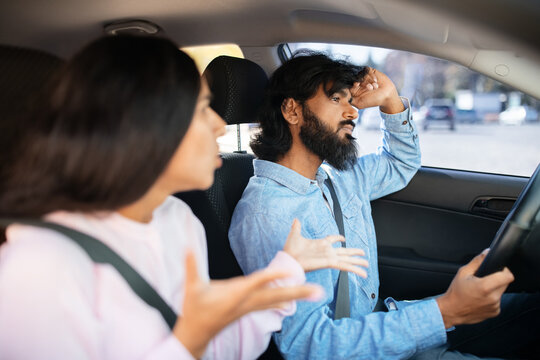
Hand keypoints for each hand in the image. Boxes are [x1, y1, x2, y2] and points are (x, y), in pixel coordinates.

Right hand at [174, 250, 322, 357]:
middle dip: (297, 293)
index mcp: (235, 294)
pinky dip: (283, 300)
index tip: (288, 269)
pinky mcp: (249, 309)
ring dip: (296, 296)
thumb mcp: (192, 287)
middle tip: (318, 291)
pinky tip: (292, 302)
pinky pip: (271, 304)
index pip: (257, 282)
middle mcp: (247, 302)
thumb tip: (187, 247)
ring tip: (315, 293)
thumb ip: (191, 266)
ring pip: (277, 300)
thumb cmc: (195, 309)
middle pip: (276, 295)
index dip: (272, 275)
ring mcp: (250, 307)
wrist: (196, 332)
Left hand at [283, 219, 367, 277]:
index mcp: (320, 244)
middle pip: (344, 251)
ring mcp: (329, 257)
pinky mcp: (330, 263)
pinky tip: (363, 273)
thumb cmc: (290, 250)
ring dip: (357, 262)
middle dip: (354, 253)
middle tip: (363, 254)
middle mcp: (327, 251)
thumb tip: (295, 219)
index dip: (338, 238)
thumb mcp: (295, 235)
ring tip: (367, 264)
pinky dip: (354, 269)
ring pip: (347, 259)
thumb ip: (296, 227)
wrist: (288, 260)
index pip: (332, 240)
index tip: (343, 238)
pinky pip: (345, 266)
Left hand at [350, 67, 403, 113]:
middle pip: (354, 78)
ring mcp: (363, 76)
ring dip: (368, 80)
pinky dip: (371, 75)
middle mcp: (357, 82)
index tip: (357, 85)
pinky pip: (366, 70)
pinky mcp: (370, 71)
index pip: (348, 84)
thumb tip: (341, 97)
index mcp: (353, 89)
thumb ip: (350, 101)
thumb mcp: (360, 104)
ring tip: (374, 87)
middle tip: (370, 88)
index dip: (352, 84)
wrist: (386, 95)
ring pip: (360, 74)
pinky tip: (375, 81)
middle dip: (362, 82)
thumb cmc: (373, 101)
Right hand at [436, 249, 513, 328]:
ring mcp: (495, 306)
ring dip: (494, 289)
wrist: (452, 311)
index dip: (505, 270)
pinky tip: (480, 299)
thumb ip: (477, 261)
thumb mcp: (463, 272)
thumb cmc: (455, 292)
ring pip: (501, 292)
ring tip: (480, 291)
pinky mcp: (495, 312)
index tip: (499, 269)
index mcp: (485, 287)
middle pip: (505, 283)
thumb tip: (487, 253)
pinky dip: (491, 298)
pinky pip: (497, 301)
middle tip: (484, 280)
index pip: (508, 276)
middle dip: (497, 279)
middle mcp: (493, 298)